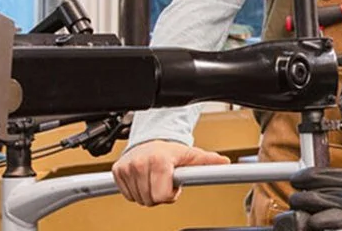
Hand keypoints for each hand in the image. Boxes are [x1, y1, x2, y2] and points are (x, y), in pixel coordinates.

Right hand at [111, 140, 229, 205]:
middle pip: (150, 200)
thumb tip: (224, 162)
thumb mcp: (190, 155)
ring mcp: (127, 168)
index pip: (161, 196)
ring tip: (155, 179)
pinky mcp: (117, 171)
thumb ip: (207, 161)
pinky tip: (144, 179)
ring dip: (149, 193)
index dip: (170, 195)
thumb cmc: (170, 151)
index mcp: (159, 160)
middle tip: (164, 181)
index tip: (173, 185)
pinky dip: (136, 191)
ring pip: (139, 199)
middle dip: (160, 195)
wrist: (148, 142)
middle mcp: (141, 163)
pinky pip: (128, 195)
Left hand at [284, 167, 341, 230]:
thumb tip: (334, 196)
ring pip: (321, 201)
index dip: (307, 176)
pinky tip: (315, 223)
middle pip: (319, 186)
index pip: (327, 173)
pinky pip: (336, 219)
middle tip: (295, 201)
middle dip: (301, 194)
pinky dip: (322, 221)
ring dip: (305, 208)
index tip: (297, 179)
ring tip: (299, 214)